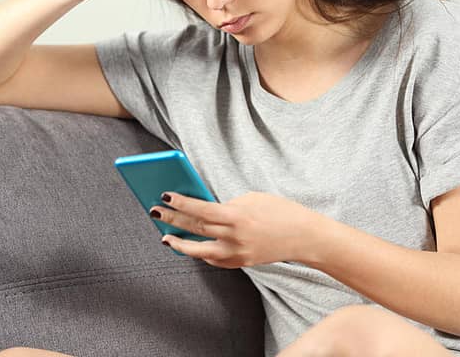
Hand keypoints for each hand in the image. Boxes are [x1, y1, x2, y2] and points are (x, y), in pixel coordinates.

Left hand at [151, 191, 321, 267]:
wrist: (304, 236)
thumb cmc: (279, 211)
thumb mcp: (251, 199)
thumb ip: (226, 205)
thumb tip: (202, 208)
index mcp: (237, 217)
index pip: (201, 210)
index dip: (181, 204)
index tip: (164, 196)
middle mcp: (234, 238)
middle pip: (196, 229)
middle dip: (173, 220)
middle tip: (154, 212)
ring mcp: (237, 254)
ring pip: (200, 251)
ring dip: (181, 243)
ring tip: (166, 236)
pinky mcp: (241, 263)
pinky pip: (214, 258)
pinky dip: (201, 251)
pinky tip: (191, 244)